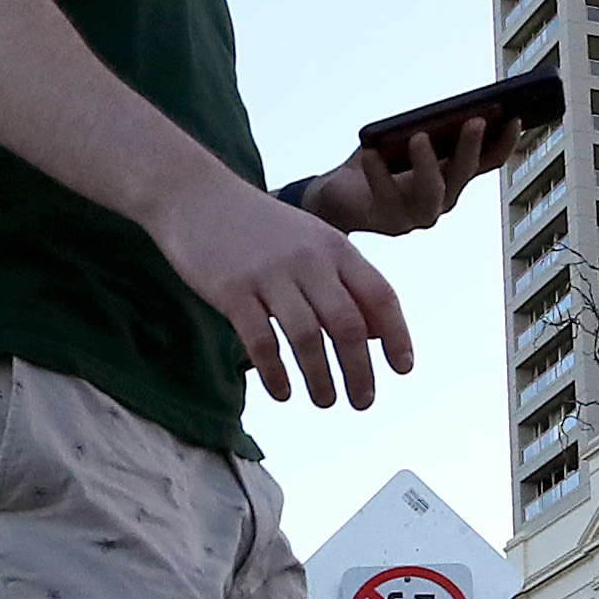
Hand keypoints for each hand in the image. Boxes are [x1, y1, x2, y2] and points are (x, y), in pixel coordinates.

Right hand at [154, 175, 414, 410]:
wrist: (196, 196)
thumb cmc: (261, 228)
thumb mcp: (312, 242)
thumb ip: (345, 282)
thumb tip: (377, 336)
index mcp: (335, 247)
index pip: (380, 295)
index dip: (397, 335)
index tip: (402, 369)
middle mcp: (308, 260)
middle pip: (347, 324)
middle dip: (360, 370)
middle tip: (364, 401)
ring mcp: (269, 274)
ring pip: (307, 337)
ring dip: (321, 378)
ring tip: (326, 402)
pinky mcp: (232, 290)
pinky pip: (260, 340)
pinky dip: (275, 372)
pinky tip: (283, 392)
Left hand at [301, 116, 531, 238]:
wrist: (338, 192)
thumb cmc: (378, 156)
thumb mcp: (404, 135)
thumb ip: (428, 127)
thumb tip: (446, 110)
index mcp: (454, 176)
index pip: (489, 161)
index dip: (505, 142)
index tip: (515, 116)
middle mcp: (443, 199)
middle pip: (462, 175)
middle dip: (470, 147)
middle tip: (473, 120)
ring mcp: (418, 216)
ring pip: (432, 195)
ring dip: (428, 166)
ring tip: (419, 137)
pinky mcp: (389, 222)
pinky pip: (387, 197)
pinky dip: (379, 174)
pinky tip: (371, 152)